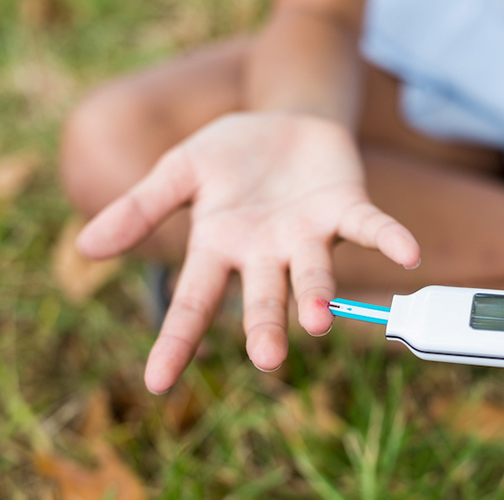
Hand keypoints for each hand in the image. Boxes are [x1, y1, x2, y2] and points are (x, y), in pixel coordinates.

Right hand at [77, 112, 419, 393]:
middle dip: (265, 326)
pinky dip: (387, 240)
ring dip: (318, 295)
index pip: (193, 301)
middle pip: (263, 297)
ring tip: (318, 321)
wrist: (284, 119)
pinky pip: (368, 228)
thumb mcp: (180, 171)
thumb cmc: (231, 155)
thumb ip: (141, 208)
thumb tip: (86, 248)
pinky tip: (407, 255)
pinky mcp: (345, 208)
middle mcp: (267, 252)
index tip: (158, 383)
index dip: (176, 341)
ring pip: (314, 273)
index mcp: (221, 247)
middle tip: (268, 359)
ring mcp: (308, 234)